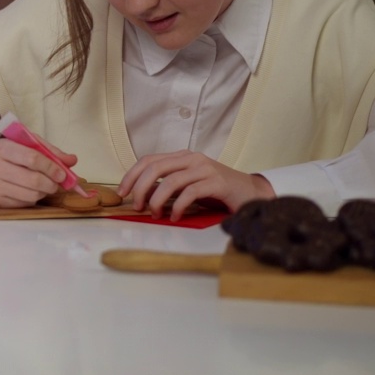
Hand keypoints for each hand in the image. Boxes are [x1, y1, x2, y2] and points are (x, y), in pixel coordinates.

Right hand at [0, 138, 76, 207]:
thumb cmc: (6, 155)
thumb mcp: (23, 145)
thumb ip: (48, 150)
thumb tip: (72, 160)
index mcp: (1, 148)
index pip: (32, 158)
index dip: (51, 167)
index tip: (62, 173)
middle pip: (33, 180)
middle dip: (51, 184)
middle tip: (57, 184)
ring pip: (30, 195)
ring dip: (43, 193)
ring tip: (43, 187)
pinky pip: (23, 204)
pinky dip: (33, 199)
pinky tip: (30, 192)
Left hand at [117, 150, 274, 220]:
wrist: (251, 193)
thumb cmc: (216, 191)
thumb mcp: (188, 183)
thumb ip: (169, 184)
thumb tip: (141, 196)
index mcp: (182, 156)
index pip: (148, 160)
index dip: (132, 175)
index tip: (122, 193)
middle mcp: (192, 158)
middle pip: (155, 168)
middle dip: (140, 188)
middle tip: (138, 207)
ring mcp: (205, 169)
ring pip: (171, 181)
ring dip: (158, 200)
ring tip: (156, 214)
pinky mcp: (217, 183)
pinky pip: (190, 193)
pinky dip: (178, 207)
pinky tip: (175, 217)